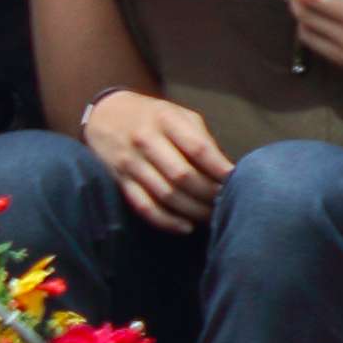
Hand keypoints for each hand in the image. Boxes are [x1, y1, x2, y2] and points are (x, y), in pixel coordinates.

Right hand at [84, 89, 230, 232]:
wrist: (105, 115)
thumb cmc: (153, 116)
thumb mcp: (179, 115)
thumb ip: (201, 138)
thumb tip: (225, 170)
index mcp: (166, 120)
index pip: (198, 149)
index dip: (220, 168)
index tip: (237, 180)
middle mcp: (146, 141)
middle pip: (182, 176)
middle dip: (208, 194)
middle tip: (227, 204)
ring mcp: (131, 163)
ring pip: (165, 194)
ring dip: (193, 211)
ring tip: (212, 218)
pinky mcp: (120, 181)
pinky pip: (143, 206)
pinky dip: (166, 221)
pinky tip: (186, 227)